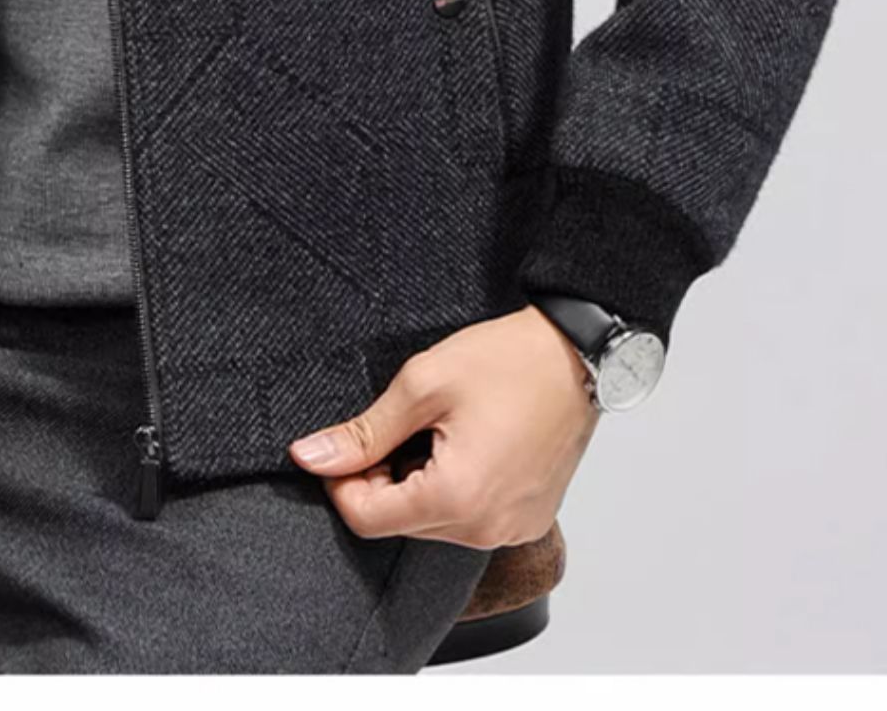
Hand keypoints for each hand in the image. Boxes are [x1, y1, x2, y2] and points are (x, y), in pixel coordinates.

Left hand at [287, 302, 599, 549]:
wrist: (575, 356)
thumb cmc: (509, 362)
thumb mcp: (423, 384)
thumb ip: (364, 431)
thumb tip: (311, 457)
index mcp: (456, 499)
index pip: (366, 520)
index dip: (342, 482)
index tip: (347, 445)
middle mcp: (486, 529)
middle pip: (398, 525)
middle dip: (381, 481)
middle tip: (396, 428)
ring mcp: (511, 529)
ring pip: (432, 525)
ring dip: (417, 485)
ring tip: (435, 433)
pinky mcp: (527, 521)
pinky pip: (469, 521)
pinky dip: (453, 492)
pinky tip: (464, 448)